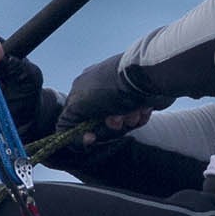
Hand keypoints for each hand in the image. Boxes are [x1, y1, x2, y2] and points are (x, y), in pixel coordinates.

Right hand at [56, 54, 170, 149]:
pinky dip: (139, 116)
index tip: (91, 138)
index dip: (81, 134)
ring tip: (133, 111)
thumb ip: (68, 122)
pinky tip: (143, 108)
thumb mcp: (80, 105)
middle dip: (109, 127)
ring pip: (119, 126)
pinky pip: (135, 119)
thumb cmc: (111, 89)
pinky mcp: (138, 100)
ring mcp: (119, 97)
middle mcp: (99, 94)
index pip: (74, 122)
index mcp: (81, 91)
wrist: (146, 77)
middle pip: (98, 127)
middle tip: (116, 119)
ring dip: (126, 122)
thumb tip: (70, 135)